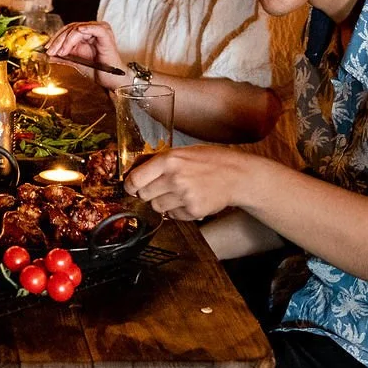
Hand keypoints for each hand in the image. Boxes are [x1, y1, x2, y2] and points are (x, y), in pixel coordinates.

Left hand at [45, 21, 127, 89]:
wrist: (110, 80)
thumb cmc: (97, 69)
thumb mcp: (75, 61)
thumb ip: (63, 57)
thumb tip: (47, 55)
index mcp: (87, 33)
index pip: (67, 30)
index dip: (56, 38)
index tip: (47, 49)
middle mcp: (93, 29)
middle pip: (71, 28)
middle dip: (58, 40)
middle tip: (51, 51)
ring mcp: (100, 30)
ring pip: (78, 29)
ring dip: (67, 40)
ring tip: (61, 52)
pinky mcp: (106, 34)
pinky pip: (94, 29)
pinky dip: (84, 30)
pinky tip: (77, 33)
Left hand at [123, 145, 253, 221]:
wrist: (236, 175)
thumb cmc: (210, 160)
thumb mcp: (183, 152)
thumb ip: (161, 162)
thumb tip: (136, 172)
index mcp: (169, 160)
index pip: (136, 179)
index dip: (130, 185)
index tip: (131, 187)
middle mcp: (174, 178)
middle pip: (144, 195)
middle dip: (147, 193)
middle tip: (157, 189)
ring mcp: (184, 196)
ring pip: (157, 207)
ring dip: (162, 202)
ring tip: (177, 193)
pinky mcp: (193, 210)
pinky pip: (173, 215)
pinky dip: (177, 211)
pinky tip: (188, 200)